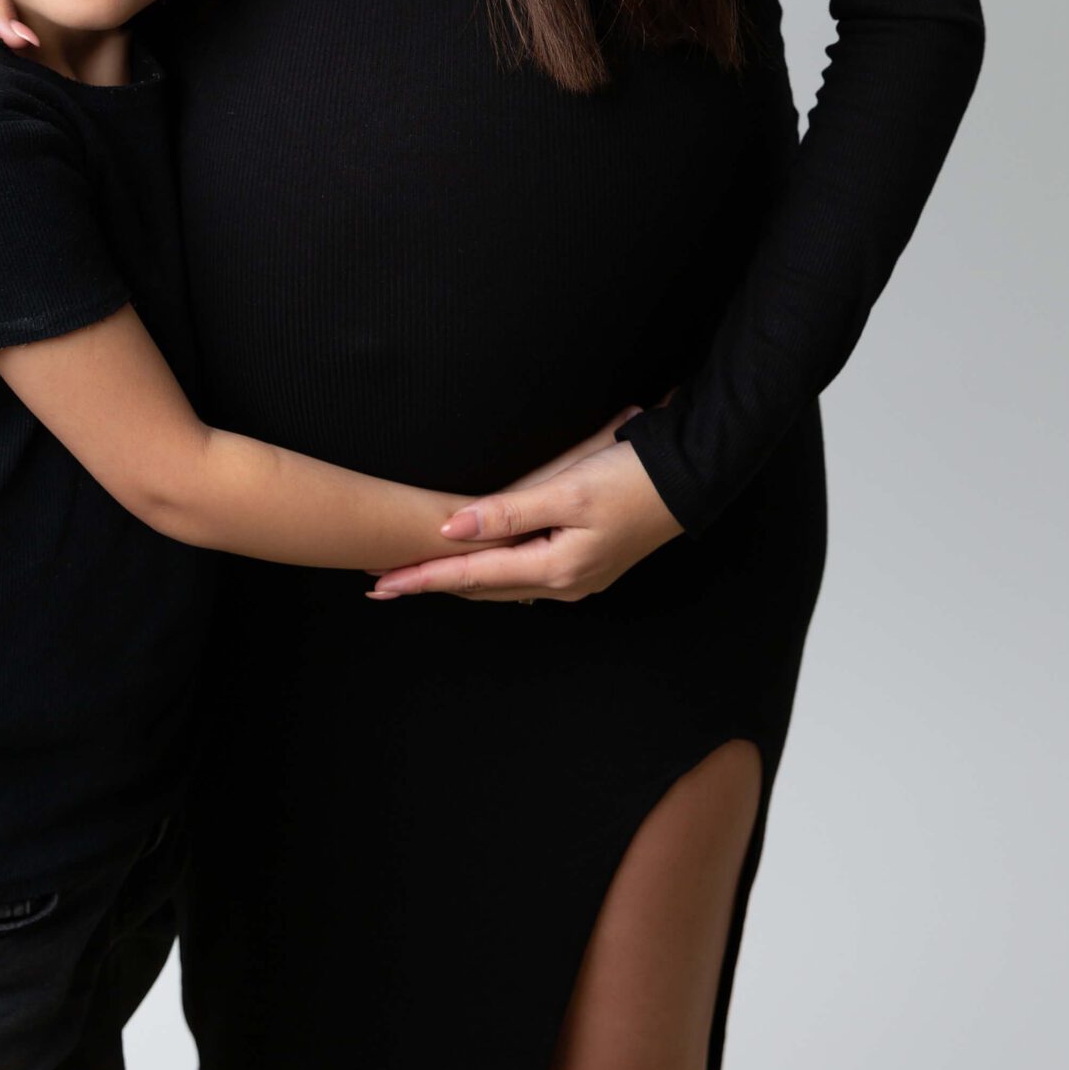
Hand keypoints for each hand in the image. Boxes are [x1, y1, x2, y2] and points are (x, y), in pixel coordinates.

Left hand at [366, 398, 681, 604]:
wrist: (689, 481)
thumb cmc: (630, 480)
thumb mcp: (566, 492)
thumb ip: (506, 512)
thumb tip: (450, 527)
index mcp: (555, 569)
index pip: (471, 577)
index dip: (422, 578)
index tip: (379, 584)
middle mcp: (563, 584)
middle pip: (481, 588)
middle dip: (431, 585)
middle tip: (382, 584)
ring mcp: (576, 579)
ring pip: (502, 585)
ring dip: (458, 581)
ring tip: (417, 577)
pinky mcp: (585, 564)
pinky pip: (523, 575)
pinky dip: (490, 573)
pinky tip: (477, 567)